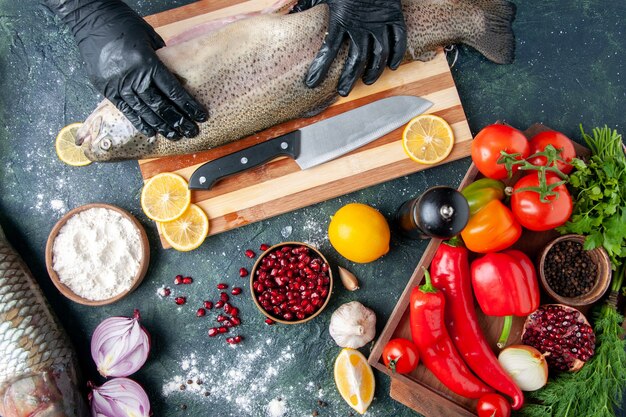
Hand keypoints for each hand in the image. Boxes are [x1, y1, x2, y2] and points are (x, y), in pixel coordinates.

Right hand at [47, 0, 206, 138]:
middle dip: (178, 120)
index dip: (188, 106)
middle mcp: (133, 76)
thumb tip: (175, 75)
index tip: (200, 116)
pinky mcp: (106, 88)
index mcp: (148, 62)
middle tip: (191, 132)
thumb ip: (163, 58)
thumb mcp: (149, 37)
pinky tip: (151, 132)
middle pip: (160, 105)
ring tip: (174, 135)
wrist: (90, 18)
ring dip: (161, 125)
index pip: (173, 90)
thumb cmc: (124, 23)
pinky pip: (126, 110)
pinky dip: (139, 122)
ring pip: (144, 111)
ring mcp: (118, 84)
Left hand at [292, 0, 405, 95]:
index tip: (312, 83)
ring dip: (373, 71)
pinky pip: (398, 40)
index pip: (328, 50)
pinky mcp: (394, 16)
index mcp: (340, 19)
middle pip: (356, 60)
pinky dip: (396, 54)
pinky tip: (391, 66)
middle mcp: (360, 25)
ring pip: (378, 54)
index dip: (320, 68)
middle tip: (343, 92)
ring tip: (368, 81)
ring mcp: (379, 22)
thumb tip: (292, 14)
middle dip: (349, 78)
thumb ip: (308, 4)